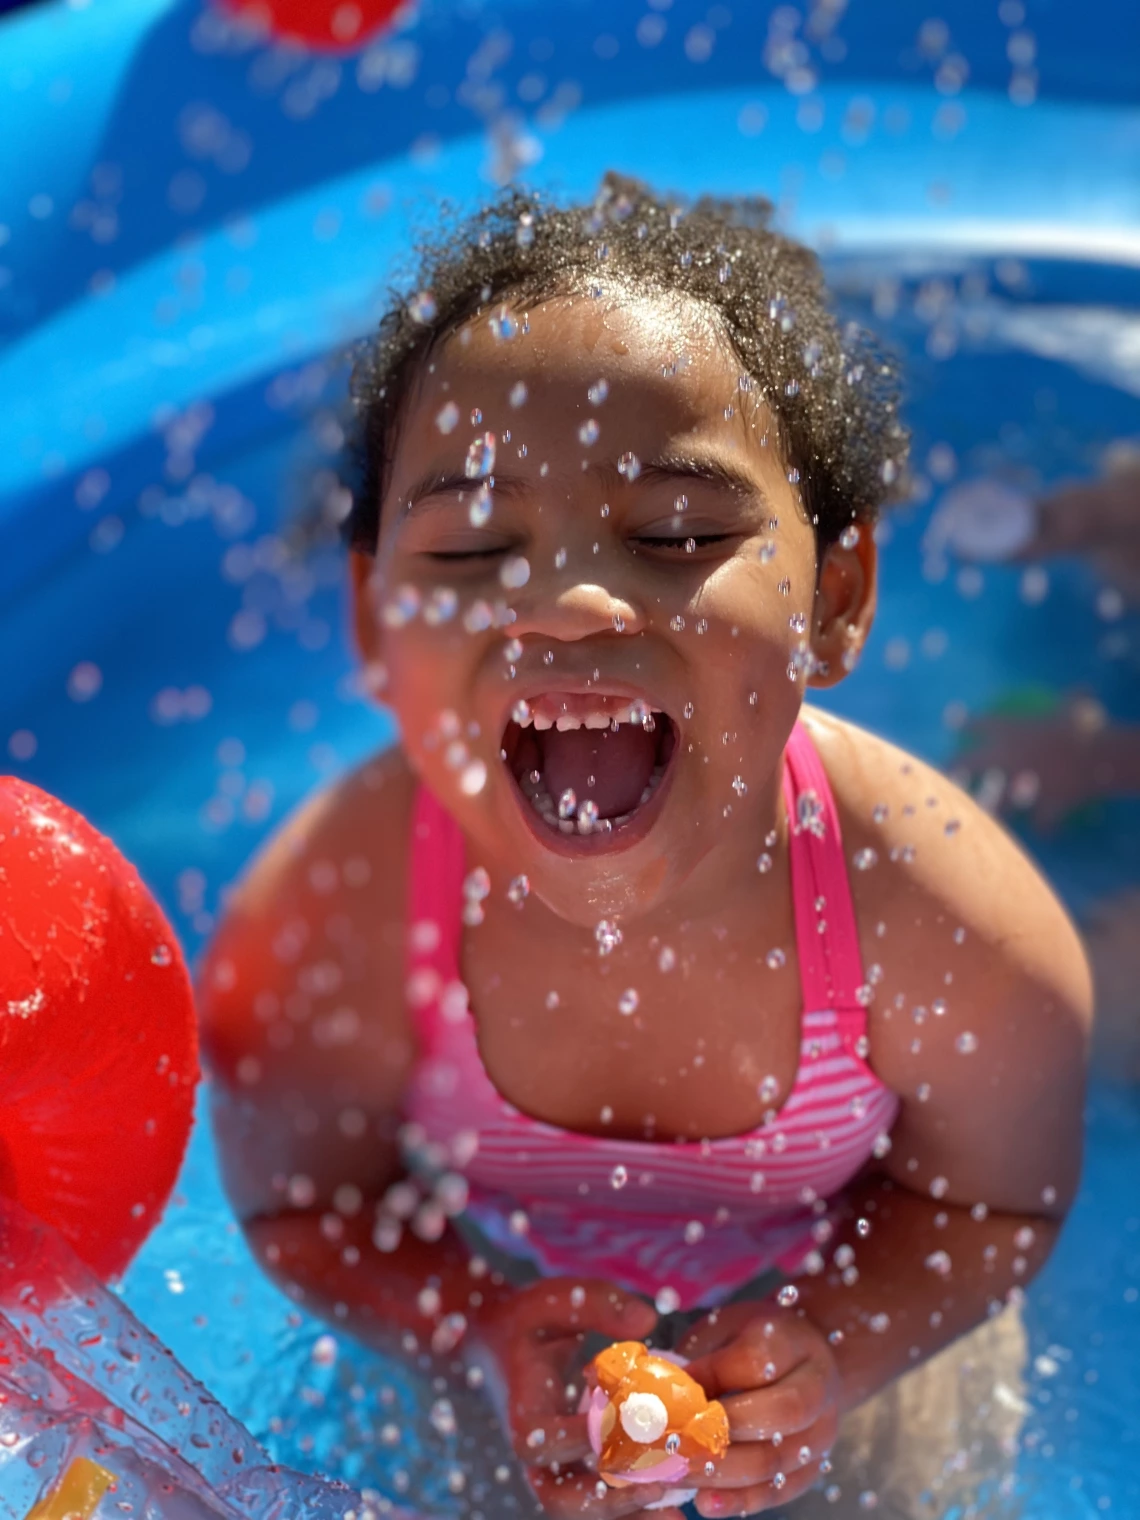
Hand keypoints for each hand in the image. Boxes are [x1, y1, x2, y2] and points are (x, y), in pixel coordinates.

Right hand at [468, 1277, 686, 1519]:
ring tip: (675, 1518)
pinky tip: (671, 1505)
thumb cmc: (530, 1319)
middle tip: (654, 1489)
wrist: (497, 1341)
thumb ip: (598, 1305)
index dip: (580, 1440)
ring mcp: (553, 1466)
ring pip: (581, 1510)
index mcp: (524, 1411)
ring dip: (625, 1514)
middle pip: (559, 1496)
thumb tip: (647, 1321)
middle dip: (608, 1499)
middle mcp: (535, 1451)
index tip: (626, 1427)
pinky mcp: (572, 1469)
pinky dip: (629, 1506)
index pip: (542, 1441)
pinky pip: (597, 1501)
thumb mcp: (554, 1300)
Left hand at [675, 1302, 840, 1517]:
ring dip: (720, 1474)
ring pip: (776, 1461)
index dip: (710, 1377)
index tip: (671, 1389)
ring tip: (676, 1474)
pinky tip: (704, 1503)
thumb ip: (704, 1355)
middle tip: (672, 1441)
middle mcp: (818, 1388)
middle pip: (778, 1415)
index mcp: (795, 1341)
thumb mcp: (729, 1329)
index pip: (756, 1362)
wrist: (809, 1361)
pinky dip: (739, 1501)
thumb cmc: (755, 1341)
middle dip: (720, 1432)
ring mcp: (821, 1433)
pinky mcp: (813, 1468)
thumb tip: (665, 1393)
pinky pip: (778, 1491)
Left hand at [954, 705, 1127, 831]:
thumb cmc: (1087, 724)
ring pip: (993, 804)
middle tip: (942, 778)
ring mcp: (1017, 786)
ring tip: (979, 818)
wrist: (1099, 756)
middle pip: (966, 766)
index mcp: (1010, 731)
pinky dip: (1046, 828)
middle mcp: (1005, 759)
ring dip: (988, 810)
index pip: (979, 724)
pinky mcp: (1039, 807)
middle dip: (950, 772)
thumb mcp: (1078, 705)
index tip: (952, 721)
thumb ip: (1075, 697)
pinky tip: (1047, 832)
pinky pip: (1042, 823)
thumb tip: (1085, 688)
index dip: (965, 722)